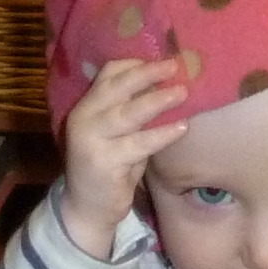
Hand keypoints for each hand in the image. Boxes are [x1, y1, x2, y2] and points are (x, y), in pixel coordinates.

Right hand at [62, 58, 187, 257]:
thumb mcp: (118, 133)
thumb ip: (132, 110)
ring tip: (183, 93)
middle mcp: (84, 118)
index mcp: (87, 105)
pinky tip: (181, 128)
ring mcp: (91, 140)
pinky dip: (161, 135)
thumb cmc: (110, 167)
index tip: (163, 60)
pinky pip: (138, 144)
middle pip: (117, 87)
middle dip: (147, 74)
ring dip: (157, 101)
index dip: (136, 65)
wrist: (87, 208)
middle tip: (175, 66)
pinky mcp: (104, 162)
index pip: (108, 74)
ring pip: (128, 114)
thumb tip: (166, 85)